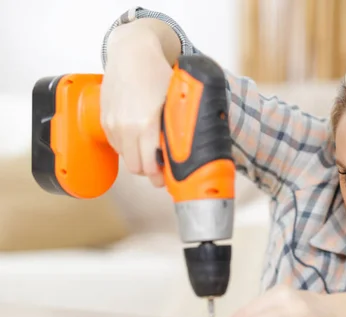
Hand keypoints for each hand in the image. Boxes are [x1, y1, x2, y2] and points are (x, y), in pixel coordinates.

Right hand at [100, 24, 173, 186]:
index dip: (161, 176)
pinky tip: (138, 139)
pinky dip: (127, 148)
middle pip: (137, 168)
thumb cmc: (157, 75)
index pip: (150, 166)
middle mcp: (127, 127)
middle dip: (150, 172)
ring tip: (151, 152)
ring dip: (138, 160)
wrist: (131, 55)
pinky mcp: (104, 121)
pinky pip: (116, 146)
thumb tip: (186, 152)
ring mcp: (113, 125)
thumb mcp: (174, 101)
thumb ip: (177, 128)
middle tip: (162, 170)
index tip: (169, 178)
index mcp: (147, 124)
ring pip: (126, 159)